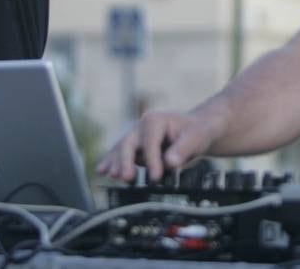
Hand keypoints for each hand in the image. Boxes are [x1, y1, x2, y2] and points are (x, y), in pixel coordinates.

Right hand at [97, 108, 224, 182]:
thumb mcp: (196, 138)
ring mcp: (136, 136)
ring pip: (121, 149)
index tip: (156, 177)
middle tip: (127, 178)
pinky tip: (102, 170)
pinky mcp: (135, 147)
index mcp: (155, 120)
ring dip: (116, 163)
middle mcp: (141, 126)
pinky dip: (112, 162)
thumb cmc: (196, 132)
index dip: (152, 160)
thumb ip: (183, 149)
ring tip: (112, 175)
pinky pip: (120, 154)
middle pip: (129, 144)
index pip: (150, 142)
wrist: (196, 130)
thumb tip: (170, 161)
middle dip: (126, 161)